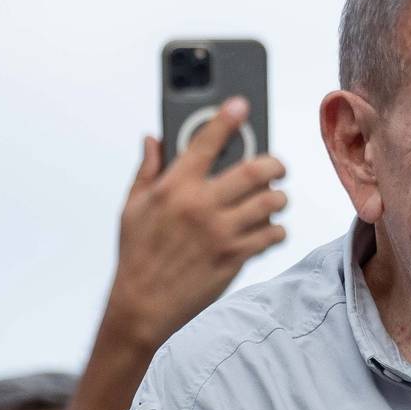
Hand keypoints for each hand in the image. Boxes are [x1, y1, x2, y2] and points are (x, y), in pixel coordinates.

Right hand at [107, 97, 287, 347]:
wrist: (143, 305)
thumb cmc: (137, 254)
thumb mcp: (132, 207)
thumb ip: (147, 170)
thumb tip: (152, 138)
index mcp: (175, 187)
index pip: (206, 142)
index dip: (227, 119)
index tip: (242, 105)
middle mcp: (202, 205)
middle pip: (257, 169)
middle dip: (275, 164)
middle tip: (276, 168)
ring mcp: (222, 231)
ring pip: (272, 201)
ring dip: (278, 198)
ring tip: (272, 200)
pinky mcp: (236, 256)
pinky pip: (273, 233)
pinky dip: (276, 229)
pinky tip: (267, 229)